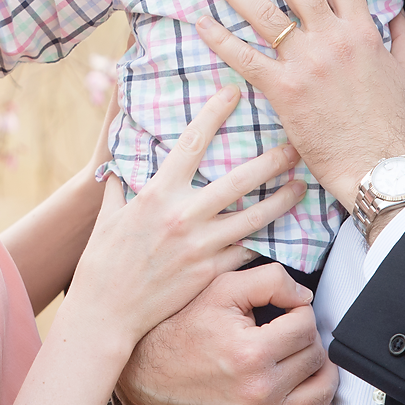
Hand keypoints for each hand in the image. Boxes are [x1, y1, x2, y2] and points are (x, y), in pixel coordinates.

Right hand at [67, 87, 305, 344]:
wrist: (107, 311)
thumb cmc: (103, 260)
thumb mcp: (107, 214)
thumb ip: (118, 184)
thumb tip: (118, 161)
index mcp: (157, 193)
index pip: (191, 143)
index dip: (214, 114)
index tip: (232, 94)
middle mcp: (183, 216)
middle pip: (239, 180)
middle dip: (271, 160)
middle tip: (293, 145)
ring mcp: (201, 246)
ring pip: (254, 218)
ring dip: (282, 201)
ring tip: (301, 186)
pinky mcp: (210, 272)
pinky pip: (246, 251)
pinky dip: (263, 239)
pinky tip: (281, 230)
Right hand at [116, 263, 337, 404]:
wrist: (145, 376)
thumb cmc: (180, 330)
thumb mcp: (218, 289)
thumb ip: (269, 280)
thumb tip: (305, 297)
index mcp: (250, 352)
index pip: (306, 326)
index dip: (298, 312)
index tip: (284, 313)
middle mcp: (258, 391)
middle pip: (315, 357)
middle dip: (306, 339)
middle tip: (287, 333)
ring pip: (321, 393)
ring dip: (318, 371)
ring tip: (300, 359)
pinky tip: (310, 397)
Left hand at [194, 0, 404, 205]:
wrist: (381, 166)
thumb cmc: (395, 124)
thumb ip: (404, 37)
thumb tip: (400, 12)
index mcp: (363, 31)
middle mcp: (333, 39)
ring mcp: (307, 64)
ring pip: (264, 14)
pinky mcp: (284, 91)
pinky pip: (245, 58)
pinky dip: (221, 39)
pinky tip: (202, 23)